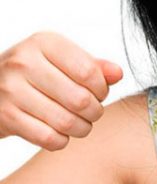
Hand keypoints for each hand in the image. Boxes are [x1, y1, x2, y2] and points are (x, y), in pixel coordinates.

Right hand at [0, 31, 122, 150]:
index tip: (101, 93)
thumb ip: (93, 66)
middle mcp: (24, 62)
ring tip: (82, 124)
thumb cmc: (37, 72)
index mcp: (45, 43)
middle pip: (80, 99)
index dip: (103, 88)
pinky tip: (62, 133)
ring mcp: (10, 90)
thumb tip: (118, 74)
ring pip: (65, 121)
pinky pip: (48, 138)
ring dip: (82, 128)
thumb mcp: (63, 59)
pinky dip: (62, 140)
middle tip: (93, 112)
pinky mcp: (5, 116)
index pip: (89, 71)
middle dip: (95, 111)